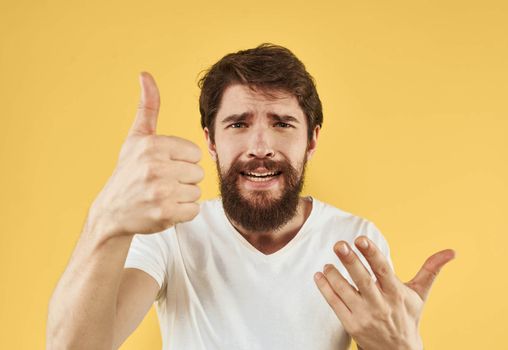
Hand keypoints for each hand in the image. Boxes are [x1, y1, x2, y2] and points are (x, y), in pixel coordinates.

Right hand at [90, 72, 203, 236]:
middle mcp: (155, 167)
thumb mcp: (136, 138)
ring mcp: (159, 192)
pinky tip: (164, 208)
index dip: (182, 161)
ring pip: (196, 192)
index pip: (195, 153)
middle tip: (162, 182)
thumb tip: (145, 74)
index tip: (164, 165)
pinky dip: (182, 212)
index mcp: (152, 145)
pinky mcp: (164, 214)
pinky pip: (193, 210)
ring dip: (182, 196)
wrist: (111, 211)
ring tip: (162, 195)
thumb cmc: (128, 171)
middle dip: (183, 179)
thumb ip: (147, 107)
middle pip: (198, 173)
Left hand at [314, 236, 454, 349]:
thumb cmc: (407, 317)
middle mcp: (380, 304)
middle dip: (350, 261)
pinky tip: (319, 275)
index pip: (383, 270)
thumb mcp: (420, 294)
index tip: (361, 239)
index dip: (372, 254)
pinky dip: (325, 289)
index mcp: (396, 293)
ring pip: (345, 291)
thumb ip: (431, 270)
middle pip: (363, 279)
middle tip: (339, 244)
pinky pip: (335, 304)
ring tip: (327, 262)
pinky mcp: (351, 325)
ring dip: (334, 275)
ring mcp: (364, 315)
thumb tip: (451, 252)